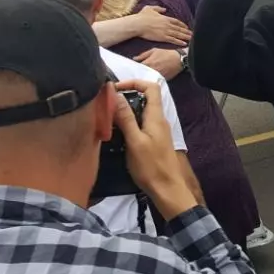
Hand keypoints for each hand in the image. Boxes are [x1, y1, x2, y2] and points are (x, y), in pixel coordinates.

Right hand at [113, 79, 195, 219]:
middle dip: (126, 96)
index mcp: (156, 117)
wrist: (167, 190)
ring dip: (126, 111)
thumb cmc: (151, 166)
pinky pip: (141, 124)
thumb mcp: (135, 141)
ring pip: (141, 112)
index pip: (151, 87)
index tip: (114, 88)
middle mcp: (159, 120)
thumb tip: (116, 94)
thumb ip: (126, 118)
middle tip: (106, 103)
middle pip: (145, 98)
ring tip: (107, 116)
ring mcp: (157, 131)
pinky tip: (116, 132)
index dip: (134, 82)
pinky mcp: (154, 141)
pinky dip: (128, 123)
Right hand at [132, 6, 190, 45]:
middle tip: (193, 34)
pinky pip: (173, 40)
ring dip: (185, 37)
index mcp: (165, 18)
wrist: (138, 24)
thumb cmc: (142, 16)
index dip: (182, 25)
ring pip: (178, 34)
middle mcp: (167, 24)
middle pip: (179, 28)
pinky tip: (184, 43)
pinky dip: (179, 42)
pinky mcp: (163, 37)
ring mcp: (166, 31)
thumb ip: (158, 8)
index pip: (176, 21)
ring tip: (191, 39)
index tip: (187, 27)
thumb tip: (164, 8)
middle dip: (187, 31)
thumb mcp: (150, 8)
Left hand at [135, 48, 183, 79]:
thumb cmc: (166, 53)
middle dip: (138, 73)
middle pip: (140, 74)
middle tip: (135, 73)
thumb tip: (134, 58)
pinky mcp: (161, 80)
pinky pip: (153, 80)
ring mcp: (156, 76)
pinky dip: (151, 80)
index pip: (136, 68)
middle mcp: (151, 71)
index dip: (133, 68)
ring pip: (146, 78)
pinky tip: (149, 78)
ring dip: (144, 77)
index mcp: (148, 63)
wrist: (179, 59)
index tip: (131, 68)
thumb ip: (143, 55)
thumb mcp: (154, 50)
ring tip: (142, 76)